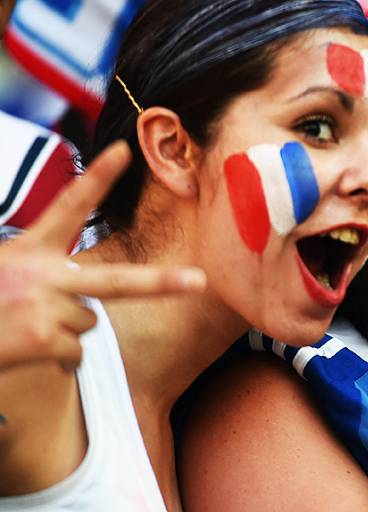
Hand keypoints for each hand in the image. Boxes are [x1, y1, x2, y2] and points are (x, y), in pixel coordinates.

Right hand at [0, 141, 205, 371]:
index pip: (68, 207)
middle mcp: (41, 274)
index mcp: (28, 251)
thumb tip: (85, 310)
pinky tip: (24, 349)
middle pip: (117, 281)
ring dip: (64, 331)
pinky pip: (75, 353)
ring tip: (25, 327)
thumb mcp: (6, 274)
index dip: (97, 178)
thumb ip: (43, 278)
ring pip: (88, 323)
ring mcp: (43, 305)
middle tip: (200, 280)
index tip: (124, 150)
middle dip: (163, 283)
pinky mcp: (40, 336)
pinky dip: (57, 358)